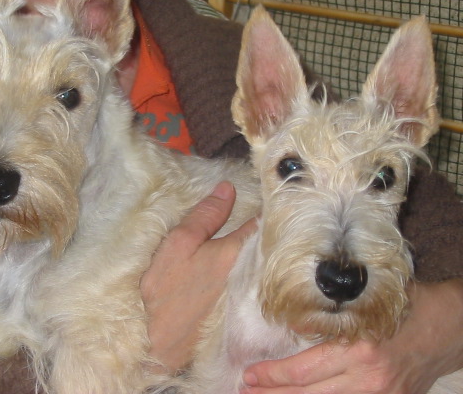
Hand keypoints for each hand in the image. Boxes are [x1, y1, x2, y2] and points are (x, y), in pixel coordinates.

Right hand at [141, 181, 257, 372]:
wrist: (161, 346)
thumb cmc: (168, 291)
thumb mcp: (179, 245)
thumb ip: (205, 215)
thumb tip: (227, 188)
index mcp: (242, 251)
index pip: (266, 221)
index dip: (269, 206)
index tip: (270, 195)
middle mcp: (258, 272)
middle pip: (273, 243)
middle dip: (273, 229)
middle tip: (276, 212)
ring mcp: (258, 295)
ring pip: (270, 262)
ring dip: (269, 250)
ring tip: (267, 237)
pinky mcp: (255, 315)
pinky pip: (266, 283)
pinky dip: (264, 272)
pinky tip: (258, 268)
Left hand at [241, 279, 462, 393]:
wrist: (451, 328)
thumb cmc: (407, 306)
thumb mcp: (367, 302)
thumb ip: (333, 316)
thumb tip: (294, 324)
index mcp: (358, 349)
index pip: (304, 370)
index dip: (273, 376)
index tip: (249, 375)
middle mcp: (367, 378)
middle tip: (244, 392)